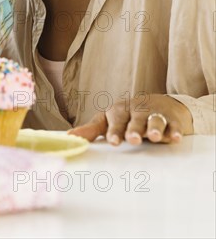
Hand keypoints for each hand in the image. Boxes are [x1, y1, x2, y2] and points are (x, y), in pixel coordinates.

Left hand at [68, 94, 193, 145]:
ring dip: (154, 127)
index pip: (116, 119)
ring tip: (154, 136)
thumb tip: (69, 138)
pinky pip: (174, 125)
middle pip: (135, 119)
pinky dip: (175, 130)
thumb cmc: (127, 116)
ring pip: (155, 119)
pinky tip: (175, 137)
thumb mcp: (109, 120)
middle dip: (134, 128)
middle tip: (133, 139)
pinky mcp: (172, 120)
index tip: (114, 141)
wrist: (158, 103)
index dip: (114, 130)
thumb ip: (92, 129)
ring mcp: (155, 114)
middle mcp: (137, 110)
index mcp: (120, 110)